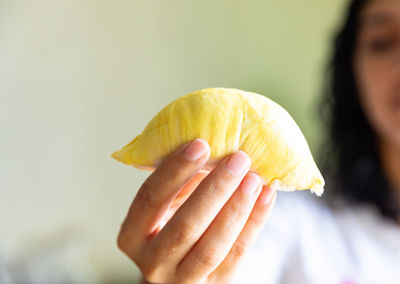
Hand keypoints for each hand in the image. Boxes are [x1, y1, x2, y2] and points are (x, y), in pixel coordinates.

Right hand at [117, 138, 275, 283]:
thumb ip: (180, 183)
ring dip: (237, 208)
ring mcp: (183, 279)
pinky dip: (254, 223)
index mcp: (133, 235)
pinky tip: (265, 196)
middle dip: (215, 189)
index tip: (200, 144)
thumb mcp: (166, 206)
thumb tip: (212, 145)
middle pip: (185, 226)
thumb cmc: (172, 226)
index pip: (150, 199)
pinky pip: (237, 255)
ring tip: (254, 177)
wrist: (179, 271)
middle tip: (238, 159)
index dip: (175, 171)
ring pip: (212, 246)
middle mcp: (153, 263)